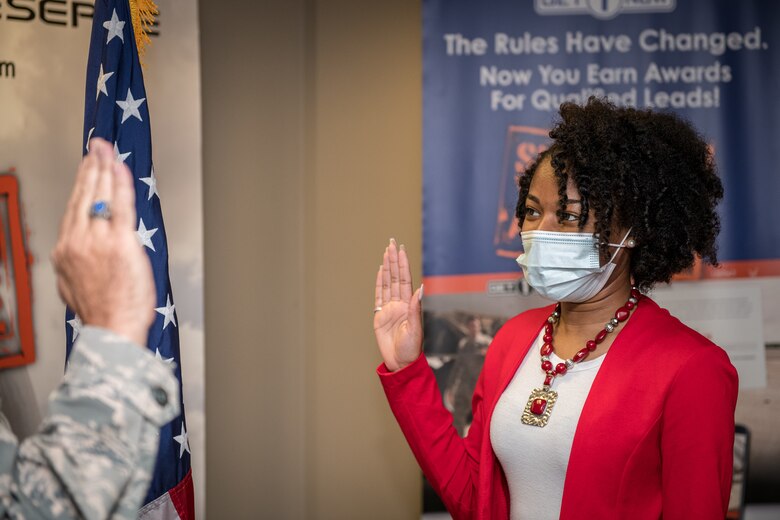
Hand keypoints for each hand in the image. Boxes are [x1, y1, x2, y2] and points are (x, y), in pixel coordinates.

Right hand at [51, 138, 154, 346]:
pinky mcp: (120, 241)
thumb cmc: (101, 314)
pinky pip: (120, 204)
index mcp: (65, 252)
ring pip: (101, 195)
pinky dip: (120, 183)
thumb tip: (84, 256)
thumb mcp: (73, 287)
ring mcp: (98, 239)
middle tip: (95, 148)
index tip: (86, 170)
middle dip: (90, 167)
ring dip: (104, 168)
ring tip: (107, 151)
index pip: (74, 208)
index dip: (81, 186)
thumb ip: (77, 266)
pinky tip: (120, 167)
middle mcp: (77, 241)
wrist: (111, 329)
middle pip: (84, 195)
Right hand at [373, 239, 422, 371]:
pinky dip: (379, 283)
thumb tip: (419, 289)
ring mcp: (389, 309)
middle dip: (394, 260)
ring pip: (387, 283)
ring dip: (387, 268)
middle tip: (392, 243)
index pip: (405, 280)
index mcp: (409, 305)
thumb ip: (415, 310)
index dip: (402, 264)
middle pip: (396, 277)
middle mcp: (400, 304)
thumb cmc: (411, 350)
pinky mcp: (379, 316)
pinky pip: (379, 296)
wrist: (400, 364)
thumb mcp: (415, 330)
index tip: (400, 250)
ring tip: (386, 252)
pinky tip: (380, 271)